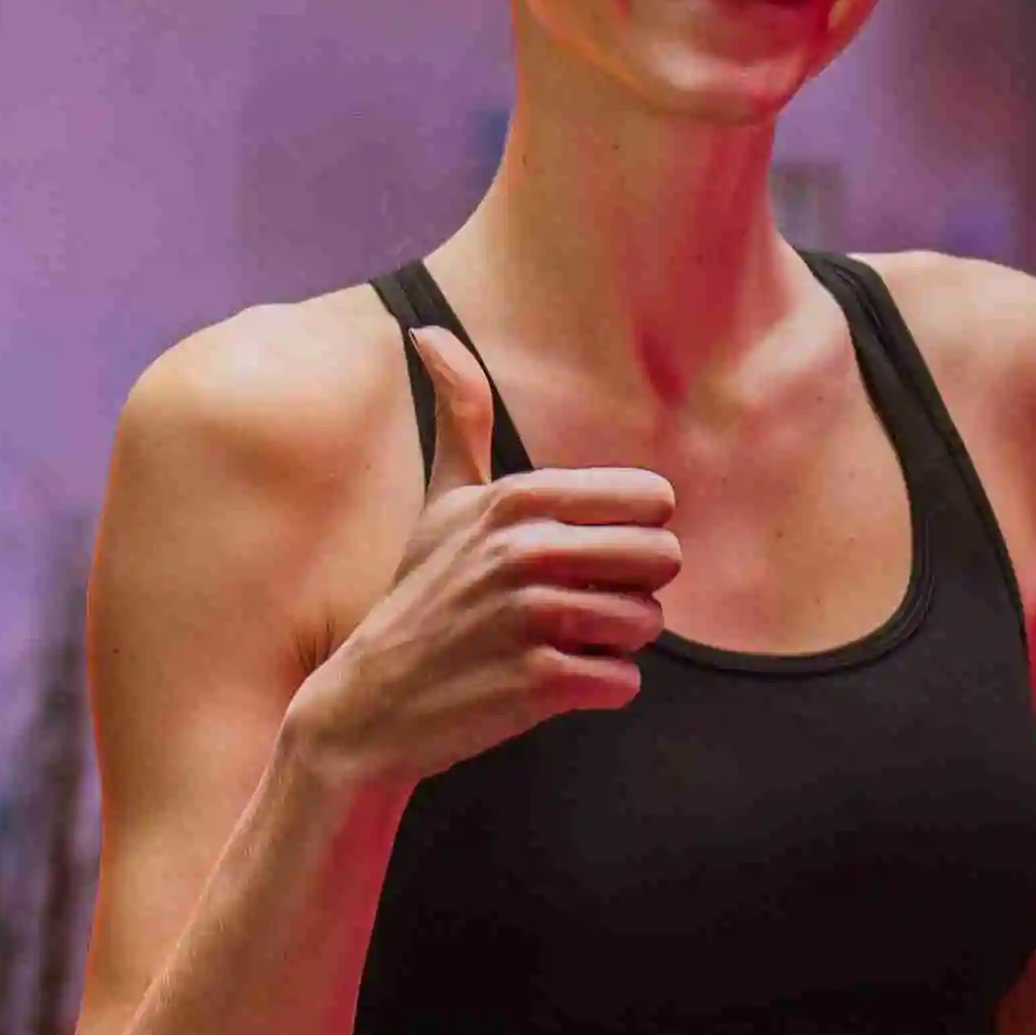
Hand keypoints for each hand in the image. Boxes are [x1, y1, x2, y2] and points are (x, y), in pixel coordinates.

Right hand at [282, 326, 679, 788]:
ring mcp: (531, 616)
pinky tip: (545, 683)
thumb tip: (426, 331)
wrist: (372, 703)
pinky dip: (597, 689)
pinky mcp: (538, 682)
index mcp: (517, 498)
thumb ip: (459, 416)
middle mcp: (525, 549)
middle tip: (572, 606)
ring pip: (648, 623)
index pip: (654, 500)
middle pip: (663, 560)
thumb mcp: (442, 501)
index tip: (579, 557)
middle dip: (631, 590)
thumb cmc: (421, 597)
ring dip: (614, 643)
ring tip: (554, 643)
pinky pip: (624, 681)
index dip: (628, 535)